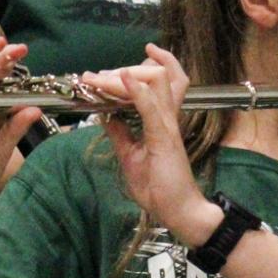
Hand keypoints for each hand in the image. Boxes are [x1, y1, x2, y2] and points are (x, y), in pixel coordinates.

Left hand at [83, 46, 218, 243]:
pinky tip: (123, 79)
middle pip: (158, 74)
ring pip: (157, 82)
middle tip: (99, 75)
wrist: (178, 210)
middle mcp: (168, 116)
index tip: (110, 69)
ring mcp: (167, 125)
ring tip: (105, 75)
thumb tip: (104, 115)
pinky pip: (151, 107)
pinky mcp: (164, 137)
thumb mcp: (130, 155)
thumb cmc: (159, 186)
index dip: (138, 67)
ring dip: (128, 73)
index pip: (159, 81)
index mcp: (162, 120)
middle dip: (127, 67)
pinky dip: (137, 90)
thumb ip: (120, 133)